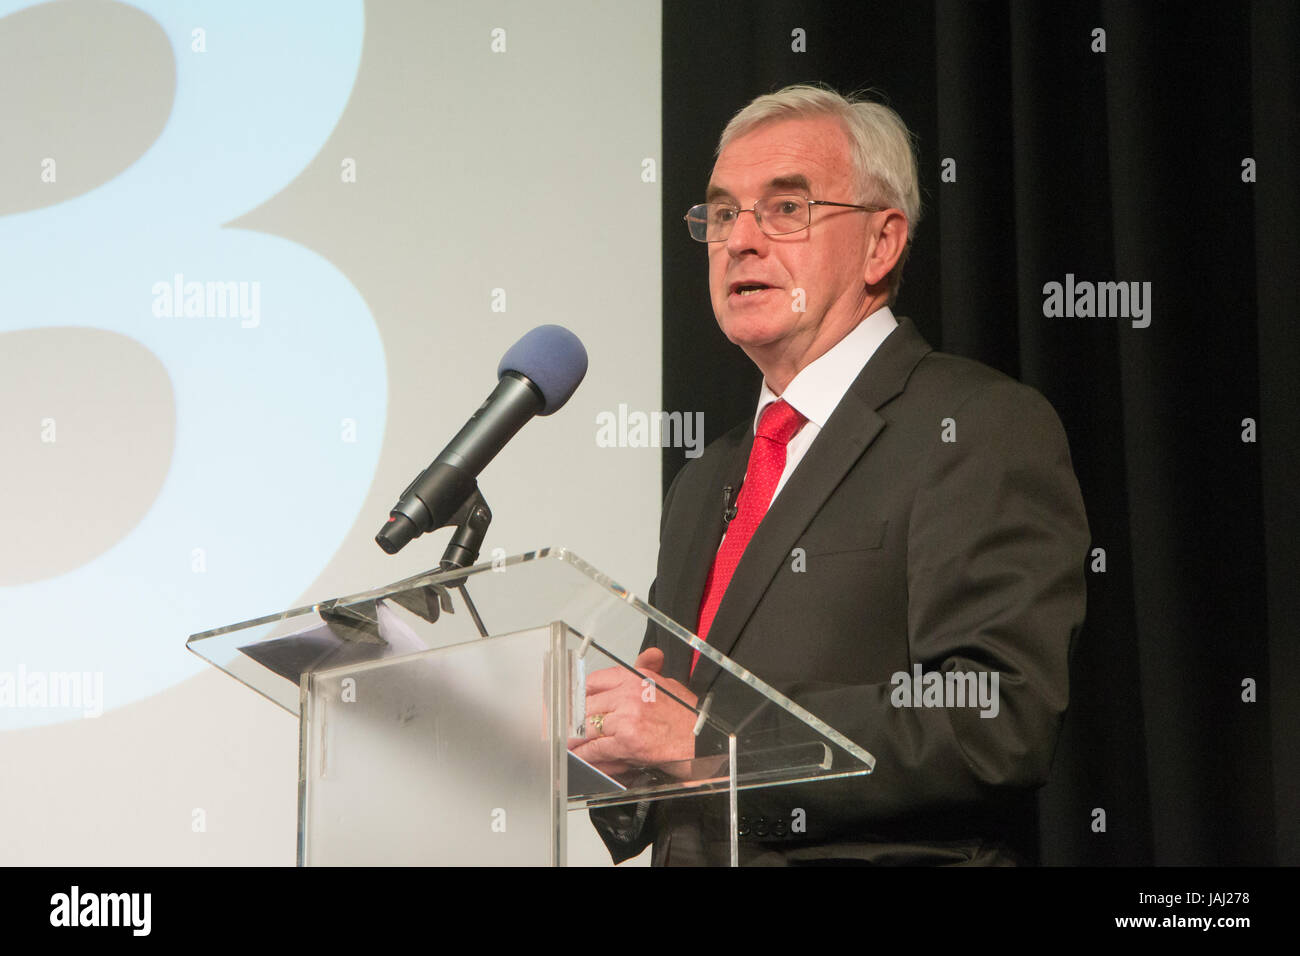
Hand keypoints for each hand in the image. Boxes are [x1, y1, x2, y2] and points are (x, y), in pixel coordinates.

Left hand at [568, 648, 697, 774]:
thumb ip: (650, 669)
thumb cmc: (688, 716)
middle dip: (573, 716)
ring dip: (575, 737)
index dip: (580, 692)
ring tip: (568, 741)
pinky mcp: (626, 742)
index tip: (572, 700)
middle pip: (587, 704)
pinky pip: (597, 748)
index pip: (595, 680)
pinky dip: (585, 754)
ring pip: (587, 726)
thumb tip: (649, 655)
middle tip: (563, 723)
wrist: (702, 740)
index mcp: (635, 679)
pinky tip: (579, 756)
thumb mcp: (669, 684)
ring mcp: (626, 719)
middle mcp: (628, 696)